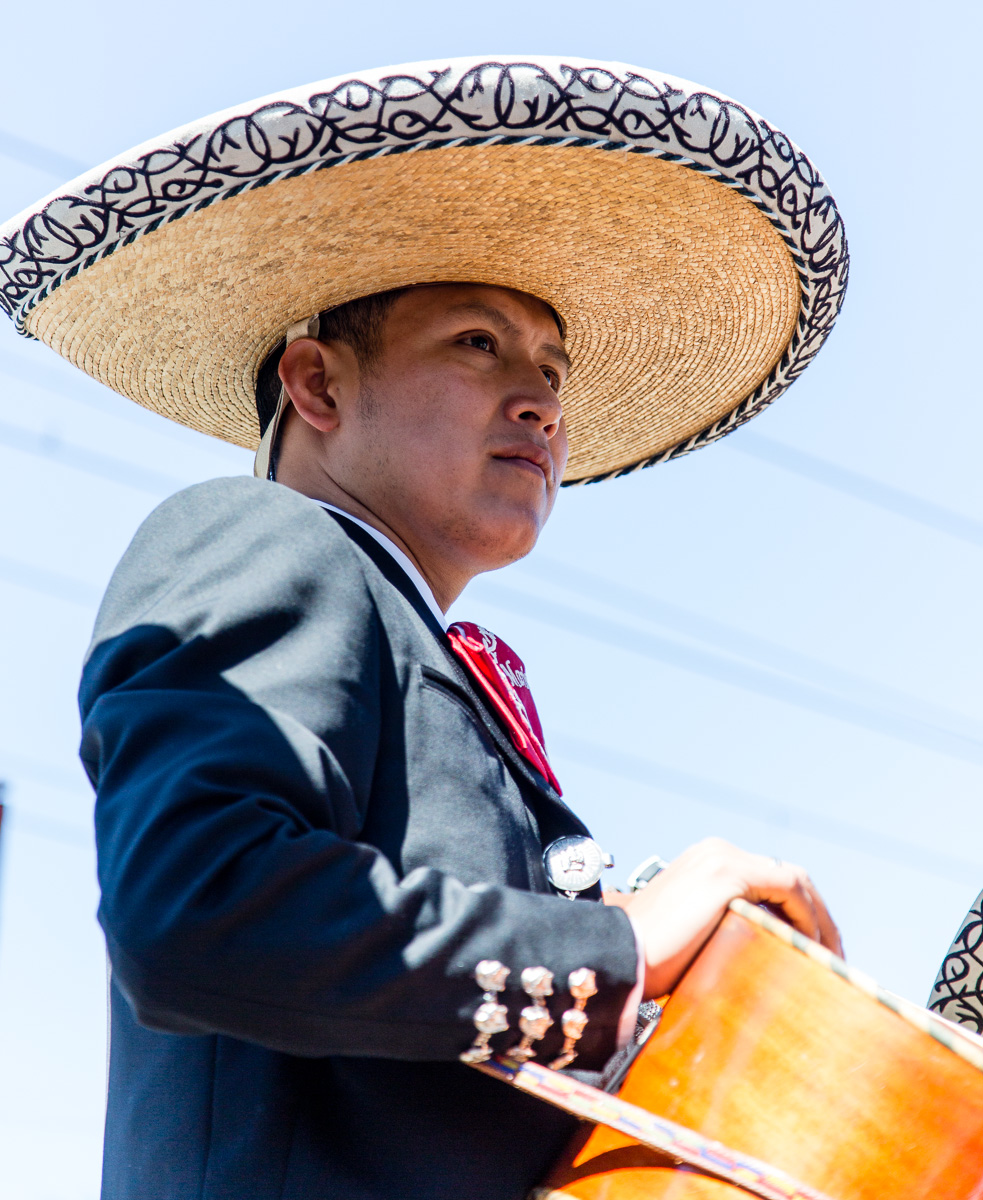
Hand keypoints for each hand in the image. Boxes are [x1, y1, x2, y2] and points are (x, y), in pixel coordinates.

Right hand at [620, 838, 841, 998]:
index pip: (768, 882)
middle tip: (832, 957)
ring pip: (793, 881)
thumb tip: (760, 960)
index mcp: (705, 864)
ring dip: (819, 919)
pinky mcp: (728, 873)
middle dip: (815, 916)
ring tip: (831, 958)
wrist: (620, 957)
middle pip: (786, 878)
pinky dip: (808, 917)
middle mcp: (715, 852)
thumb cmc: (648, 961)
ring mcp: (722, 858)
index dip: (799, 915)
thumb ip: (727, 934)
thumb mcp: (695, 939)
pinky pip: (788, 888)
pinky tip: (813, 948)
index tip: (814, 951)